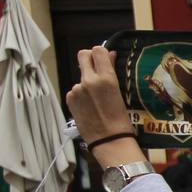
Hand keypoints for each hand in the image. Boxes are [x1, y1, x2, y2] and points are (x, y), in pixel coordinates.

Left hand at [67, 47, 143, 168]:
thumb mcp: (121, 93)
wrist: (110, 141)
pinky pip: (75, 90)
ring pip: (80, 76)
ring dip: (86, 83)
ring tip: (96, 100)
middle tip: (95, 68)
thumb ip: (111, 72)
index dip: (100, 53)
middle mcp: (89, 80)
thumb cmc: (122, 120)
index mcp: (106, 78)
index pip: (97, 50)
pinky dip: (81, 95)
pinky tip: (89, 107)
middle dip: (89, 58)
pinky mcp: (70, 99)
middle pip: (83, 55)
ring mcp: (77, 89)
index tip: (104, 60)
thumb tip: (109, 55)